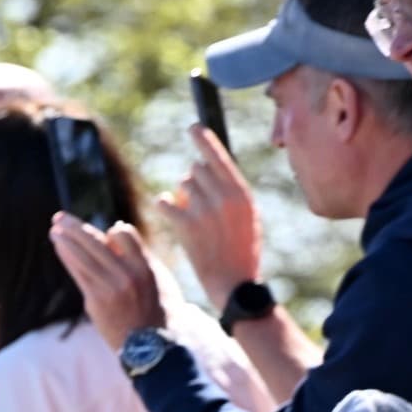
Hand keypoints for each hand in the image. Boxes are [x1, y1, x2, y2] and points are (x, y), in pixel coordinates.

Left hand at [49, 216, 167, 353]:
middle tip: (60, 217)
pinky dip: (68, 257)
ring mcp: (110, 287)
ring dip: (66, 240)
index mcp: (145, 266)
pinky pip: (78, 272)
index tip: (107, 233)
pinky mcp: (96, 301)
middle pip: (97, 242)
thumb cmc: (159, 311)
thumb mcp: (160, 280)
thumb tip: (116, 230)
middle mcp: (127, 274)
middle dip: (76, 227)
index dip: (114, 232)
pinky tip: (59, 247)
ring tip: (54, 228)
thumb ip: (140, 254)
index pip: (124, 235)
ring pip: (84, 255)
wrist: (152, 347)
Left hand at [155, 126, 264, 308]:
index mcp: (242, 194)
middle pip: (195, 170)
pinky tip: (167, 211)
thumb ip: (231, 192)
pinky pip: (165, 202)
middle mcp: (224, 197)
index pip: (219, 158)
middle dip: (192, 182)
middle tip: (197, 203)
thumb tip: (204, 168)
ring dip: (181, 197)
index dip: (204, 140)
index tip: (192, 127)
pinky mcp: (186, 226)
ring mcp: (204, 211)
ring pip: (181, 186)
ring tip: (191, 216)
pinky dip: (163, 205)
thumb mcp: (247, 217)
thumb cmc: (241, 251)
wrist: (233, 283)